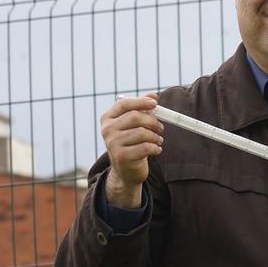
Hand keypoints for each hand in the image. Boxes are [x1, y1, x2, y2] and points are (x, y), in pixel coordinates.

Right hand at [100, 93, 163, 207]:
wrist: (126, 171)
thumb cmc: (132, 143)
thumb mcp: (135, 125)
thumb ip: (142, 109)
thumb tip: (153, 95)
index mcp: (108, 118)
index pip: (124, 104)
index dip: (141, 101)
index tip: (155, 103)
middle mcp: (107, 130)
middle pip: (135, 117)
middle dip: (152, 121)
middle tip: (160, 128)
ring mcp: (112, 144)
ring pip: (142, 133)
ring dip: (155, 137)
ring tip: (157, 140)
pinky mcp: (121, 157)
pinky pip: (145, 147)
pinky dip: (155, 148)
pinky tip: (156, 150)